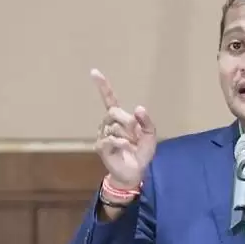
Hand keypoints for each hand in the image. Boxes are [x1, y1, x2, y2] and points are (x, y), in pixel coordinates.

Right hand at [92, 68, 156, 188]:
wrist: (135, 171)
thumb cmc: (141, 152)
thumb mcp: (150, 135)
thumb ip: (146, 121)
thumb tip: (138, 107)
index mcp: (120, 118)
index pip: (109, 99)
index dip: (103, 86)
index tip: (94, 72)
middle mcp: (108, 124)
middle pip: (114, 112)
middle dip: (128, 122)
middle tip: (136, 134)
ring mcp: (103, 134)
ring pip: (114, 127)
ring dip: (128, 136)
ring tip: (132, 145)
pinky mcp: (101, 146)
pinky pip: (112, 139)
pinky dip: (123, 143)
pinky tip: (127, 148)